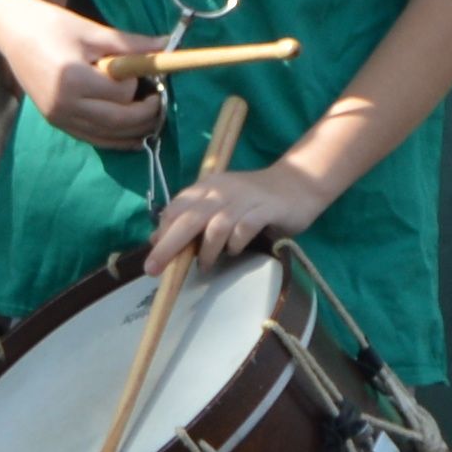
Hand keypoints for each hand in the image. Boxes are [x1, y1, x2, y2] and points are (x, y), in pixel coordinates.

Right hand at [0, 0, 170, 153]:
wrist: (14, 32)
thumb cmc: (53, 26)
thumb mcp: (93, 31)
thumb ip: (131, 45)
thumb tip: (167, 45)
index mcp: (73, 80)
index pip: (120, 93)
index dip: (139, 85)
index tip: (147, 73)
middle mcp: (64, 105)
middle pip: (117, 121)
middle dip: (146, 115)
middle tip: (160, 101)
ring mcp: (58, 117)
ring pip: (107, 136)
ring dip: (135, 131)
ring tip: (152, 118)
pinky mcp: (56, 123)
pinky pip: (93, 139)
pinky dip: (116, 140)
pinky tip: (133, 135)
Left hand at [151, 147, 335, 271]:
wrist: (298, 182)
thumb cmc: (252, 200)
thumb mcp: (217, 206)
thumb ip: (189, 220)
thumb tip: (156, 238)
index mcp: (206, 187)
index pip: (175, 209)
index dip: (161, 234)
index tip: (153, 258)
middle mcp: (221, 190)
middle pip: (189, 218)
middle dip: (169, 246)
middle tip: (155, 269)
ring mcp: (244, 199)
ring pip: (216, 226)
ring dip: (206, 251)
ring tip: (204, 265)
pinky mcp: (266, 209)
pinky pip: (244, 229)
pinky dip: (235, 244)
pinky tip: (234, 251)